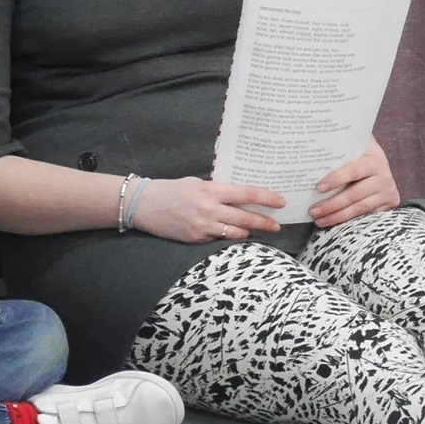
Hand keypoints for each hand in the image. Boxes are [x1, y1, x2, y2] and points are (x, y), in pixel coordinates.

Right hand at [131, 176, 285, 243]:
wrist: (144, 204)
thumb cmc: (171, 190)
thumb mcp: (197, 183)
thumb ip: (217, 190)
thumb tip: (237, 197)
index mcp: (211, 190)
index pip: (246, 194)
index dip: (266, 198)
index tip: (280, 201)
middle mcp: (209, 209)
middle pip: (246, 218)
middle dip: (265, 222)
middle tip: (277, 225)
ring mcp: (203, 226)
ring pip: (235, 233)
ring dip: (248, 232)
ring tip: (254, 231)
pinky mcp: (196, 239)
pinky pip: (219, 239)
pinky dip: (228, 237)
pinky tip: (231, 235)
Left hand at [308, 136, 399, 226]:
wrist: (379, 161)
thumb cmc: (359, 154)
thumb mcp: (352, 147)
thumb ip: (337, 150)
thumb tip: (310, 154)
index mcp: (373, 159)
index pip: (353, 171)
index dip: (336, 179)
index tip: (318, 187)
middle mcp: (383, 176)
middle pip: (354, 194)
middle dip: (331, 205)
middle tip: (313, 210)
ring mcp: (387, 192)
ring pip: (360, 208)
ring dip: (337, 216)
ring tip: (319, 220)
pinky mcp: (390, 203)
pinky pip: (367, 216)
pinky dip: (349, 222)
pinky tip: (334, 223)